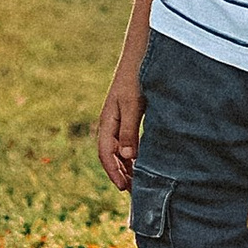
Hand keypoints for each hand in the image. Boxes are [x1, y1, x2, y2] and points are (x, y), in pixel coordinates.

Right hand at [97, 70, 142, 190]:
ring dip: (126, 166)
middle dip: (120, 174)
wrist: (140, 55)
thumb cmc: (135, 77)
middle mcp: (111, 123)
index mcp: (107, 122)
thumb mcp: (133, 104)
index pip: (106, 154)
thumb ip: (129, 129)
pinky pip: (128, 141)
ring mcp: (119, 119)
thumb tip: (127, 156)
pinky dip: (133, 154)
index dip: (114, 172)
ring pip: (120, 149)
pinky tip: (141, 162)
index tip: (123, 188)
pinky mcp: (130, 115)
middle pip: (112, 155)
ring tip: (137, 182)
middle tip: (132, 192)